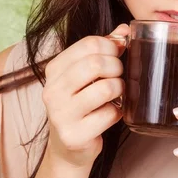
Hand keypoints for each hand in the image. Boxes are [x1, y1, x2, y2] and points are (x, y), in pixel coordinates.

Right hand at [41, 24, 128, 169]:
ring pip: (106, 88)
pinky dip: (118, 112)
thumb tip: (124, 30)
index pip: (88, 44)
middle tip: (119, 75)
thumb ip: (104, 49)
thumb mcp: (86, 74)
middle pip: (96, 63)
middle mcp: (52, 90)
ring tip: (117, 94)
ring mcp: (61, 114)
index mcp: (53, 69)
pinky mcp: (74, 135)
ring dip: (120, 89)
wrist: (68, 148)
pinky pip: (110, 114)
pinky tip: (112, 113)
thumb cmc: (81, 104)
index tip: (117, 54)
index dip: (111, 46)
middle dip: (117, 67)